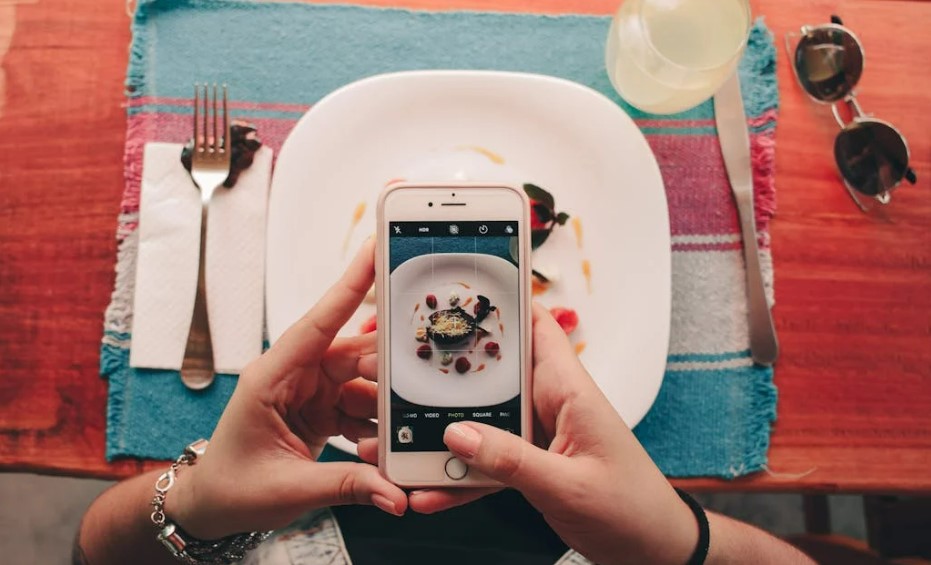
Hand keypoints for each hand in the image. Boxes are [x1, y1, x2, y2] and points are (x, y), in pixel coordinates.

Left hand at [167, 239, 406, 539]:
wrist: (212, 508)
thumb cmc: (231, 489)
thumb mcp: (289, 489)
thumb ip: (347, 486)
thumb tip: (395, 493)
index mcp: (271, 377)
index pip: (317, 324)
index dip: (349, 286)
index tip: (376, 251)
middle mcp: (293, 376)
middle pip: (353, 354)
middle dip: (388, 367)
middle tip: (422, 379)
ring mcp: (309, 391)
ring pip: (364, 382)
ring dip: (385, 407)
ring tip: (401, 433)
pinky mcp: (322, 409)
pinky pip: (361, 407)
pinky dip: (377, 427)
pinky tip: (385, 448)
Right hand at [365, 304, 697, 564]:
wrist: (652, 550)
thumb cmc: (633, 510)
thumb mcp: (569, 486)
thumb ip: (513, 462)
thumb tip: (459, 435)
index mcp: (569, 391)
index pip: (536, 327)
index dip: (502, 302)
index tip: (457, 289)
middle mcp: (550, 405)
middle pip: (492, 373)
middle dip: (448, 373)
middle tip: (399, 371)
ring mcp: (537, 435)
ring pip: (481, 420)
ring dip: (443, 433)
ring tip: (400, 443)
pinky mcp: (530, 464)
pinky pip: (486, 461)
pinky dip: (458, 476)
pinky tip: (430, 490)